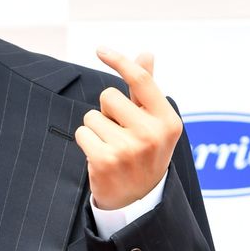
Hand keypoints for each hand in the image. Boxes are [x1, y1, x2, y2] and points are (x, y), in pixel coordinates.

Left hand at [74, 48, 181, 210]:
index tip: (100, 49)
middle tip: (119, 132)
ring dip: (96, 129)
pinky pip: (82, 132)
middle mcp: (152, 134)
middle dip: (107, 111)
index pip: (141, 80)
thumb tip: (145, 53)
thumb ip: (146, 89)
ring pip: (92, 116)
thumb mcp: (153, 122)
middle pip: (108, 96)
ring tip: (111, 147)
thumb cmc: (145, 152)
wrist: (138, 201)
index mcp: (167, 121)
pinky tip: (100, 157)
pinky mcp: (105, 161)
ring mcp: (129, 149)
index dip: (119, 61)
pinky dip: (86, 142)